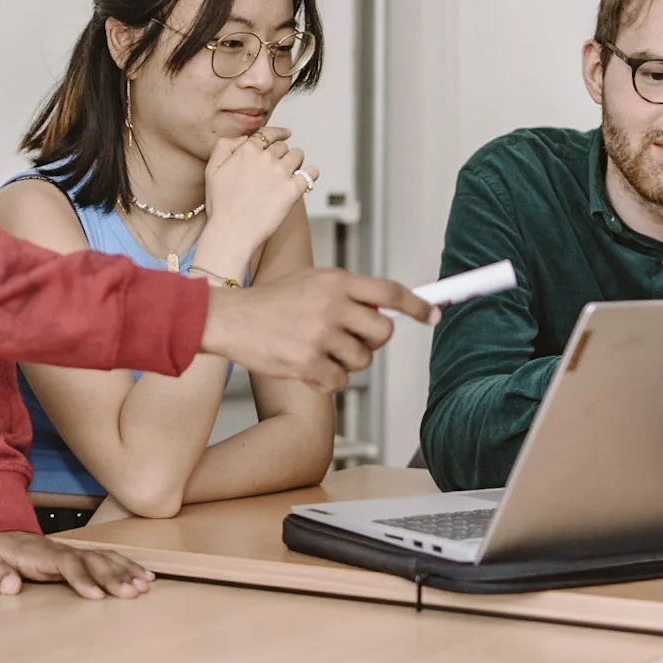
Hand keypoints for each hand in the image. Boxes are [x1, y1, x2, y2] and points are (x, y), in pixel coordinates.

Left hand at [0, 530, 154, 599]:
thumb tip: (12, 585)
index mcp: (36, 553)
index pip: (64, 563)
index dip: (81, 578)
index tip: (96, 596)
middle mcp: (58, 549)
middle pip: (91, 559)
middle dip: (113, 576)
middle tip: (133, 593)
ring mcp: (69, 551)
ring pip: (103, 557)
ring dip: (124, 570)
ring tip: (145, 585)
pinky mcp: (76, 556)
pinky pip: (105, 558)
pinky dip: (125, 565)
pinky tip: (143, 575)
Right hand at [198, 269, 435, 390]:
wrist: (229, 319)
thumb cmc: (269, 302)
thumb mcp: (310, 282)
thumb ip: (346, 292)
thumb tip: (384, 307)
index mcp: (335, 281)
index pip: (389, 291)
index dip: (417, 305)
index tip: (433, 315)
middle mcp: (332, 306)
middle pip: (383, 332)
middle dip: (373, 341)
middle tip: (352, 340)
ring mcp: (321, 336)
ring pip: (362, 361)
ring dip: (346, 362)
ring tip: (318, 350)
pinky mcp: (308, 363)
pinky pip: (339, 381)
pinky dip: (327, 379)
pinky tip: (306, 365)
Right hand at [201, 127, 317, 257]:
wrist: (232, 231)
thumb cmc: (221, 205)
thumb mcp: (212, 169)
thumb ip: (224, 146)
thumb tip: (244, 139)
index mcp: (246, 151)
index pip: (267, 134)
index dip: (277, 133)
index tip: (285, 133)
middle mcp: (265, 158)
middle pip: (283, 146)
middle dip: (282, 153)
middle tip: (279, 166)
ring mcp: (281, 173)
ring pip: (298, 155)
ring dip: (296, 161)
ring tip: (291, 173)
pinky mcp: (293, 189)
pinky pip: (311, 173)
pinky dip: (310, 174)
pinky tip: (305, 178)